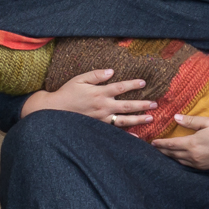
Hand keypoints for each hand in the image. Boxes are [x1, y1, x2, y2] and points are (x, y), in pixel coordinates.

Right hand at [20, 68, 155, 126]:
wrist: (53, 111)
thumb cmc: (66, 93)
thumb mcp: (80, 79)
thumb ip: (96, 75)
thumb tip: (112, 71)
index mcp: (99, 93)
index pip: (120, 87)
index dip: (133, 84)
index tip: (144, 82)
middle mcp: (103, 106)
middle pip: (127, 106)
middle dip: (142, 104)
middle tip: (155, 104)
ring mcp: (101, 119)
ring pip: (124, 120)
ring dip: (139, 119)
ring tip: (151, 118)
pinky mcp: (98, 127)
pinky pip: (115, 131)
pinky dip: (126, 135)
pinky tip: (137, 137)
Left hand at [152, 114, 208, 169]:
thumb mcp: (208, 122)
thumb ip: (191, 121)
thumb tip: (176, 117)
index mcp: (192, 144)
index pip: (171, 144)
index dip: (160, 144)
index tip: (152, 142)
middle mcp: (193, 156)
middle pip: (173, 154)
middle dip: (162, 151)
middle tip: (154, 149)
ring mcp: (199, 163)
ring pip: (179, 161)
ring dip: (170, 157)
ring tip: (164, 153)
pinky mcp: (204, 167)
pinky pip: (187, 165)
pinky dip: (180, 161)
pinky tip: (179, 158)